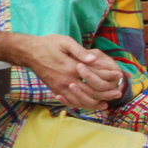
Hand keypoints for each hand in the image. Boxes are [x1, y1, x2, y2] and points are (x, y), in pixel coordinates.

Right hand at [0, 32, 125, 110]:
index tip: (119, 76)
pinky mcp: (55, 90)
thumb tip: (93, 58)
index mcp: (71, 67)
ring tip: (106, 104)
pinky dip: (81, 105)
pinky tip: (88, 105)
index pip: (94, 75)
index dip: (108, 77)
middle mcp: (66, 80)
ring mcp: (60, 87)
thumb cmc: (48, 44)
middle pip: (90, 92)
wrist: (28, 52)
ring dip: (95, 103)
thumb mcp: (65, 42)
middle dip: (106, 94)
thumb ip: (80, 51)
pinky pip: (70, 102)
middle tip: (118, 94)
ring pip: (80, 101)